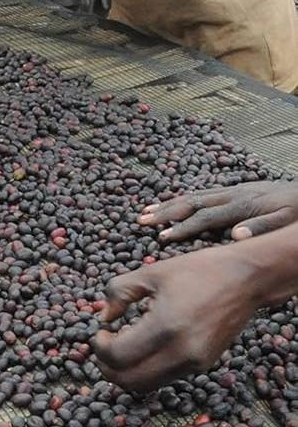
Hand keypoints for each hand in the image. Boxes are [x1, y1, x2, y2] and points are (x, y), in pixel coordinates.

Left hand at [91, 242, 264, 392]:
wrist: (245, 280)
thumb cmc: (196, 271)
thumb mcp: (149, 273)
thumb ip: (118, 293)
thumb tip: (104, 317)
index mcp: (165, 326)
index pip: (118, 356)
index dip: (99, 347)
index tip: (99, 332)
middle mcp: (182, 352)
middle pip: (130, 380)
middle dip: (107, 367)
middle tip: (102, 346)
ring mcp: (195, 363)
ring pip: (147, 385)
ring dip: (125, 371)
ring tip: (120, 345)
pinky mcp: (203, 365)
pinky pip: (165, 378)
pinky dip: (145, 369)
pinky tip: (142, 346)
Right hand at [138, 182, 297, 243]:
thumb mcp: (285, 223)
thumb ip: (260, 228)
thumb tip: (235, 236)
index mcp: (241, 205)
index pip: (205, 217)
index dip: (182, 227)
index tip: (162, 237)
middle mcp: (231, 195)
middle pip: (192, 202)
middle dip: (165, 211)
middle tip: (142, 219)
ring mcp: (232, 191)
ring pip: (194, 196)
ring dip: (169, 203)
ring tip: (148, 210)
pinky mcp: (235, 190)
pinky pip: (203, 193)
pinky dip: (184, 198)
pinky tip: (174, 202)